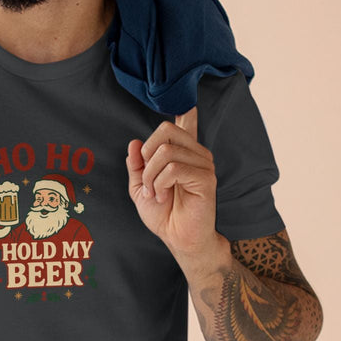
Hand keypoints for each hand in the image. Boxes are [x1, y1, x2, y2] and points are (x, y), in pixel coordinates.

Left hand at [126, 107, 229, 274]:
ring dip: (151, 176)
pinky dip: (160, 184)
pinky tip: (164, 197)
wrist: (176, 238)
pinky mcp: (205, 178)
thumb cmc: (163, 215)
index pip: (185, 124)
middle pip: (165, 130)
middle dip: (147, 156)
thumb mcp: (140, 188)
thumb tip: (134, 142)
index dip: (186, 111)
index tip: (188, 102)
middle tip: (148, 180)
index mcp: (182, 153)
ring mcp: (203, 164)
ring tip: (156, 194)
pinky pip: (173, 168)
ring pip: (166, 151)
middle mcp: (196, 153)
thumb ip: (137, 165)